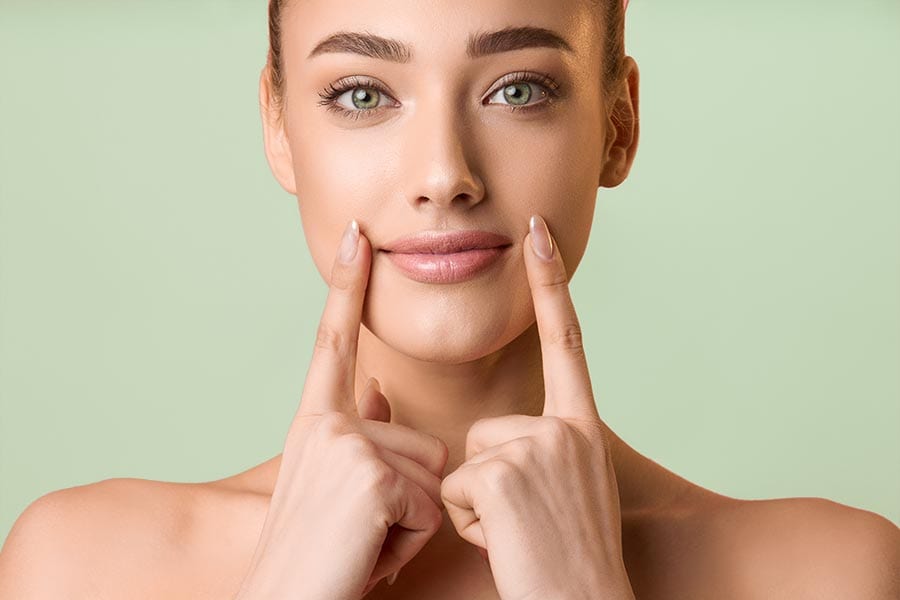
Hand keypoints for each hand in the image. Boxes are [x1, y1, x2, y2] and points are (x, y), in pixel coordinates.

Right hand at [234, 219, 448, 599]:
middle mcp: (325, 425)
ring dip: (410, 523)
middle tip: (363, 530)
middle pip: (424, 440)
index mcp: (314, 423)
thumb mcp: (333, 487)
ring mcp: (347, 447)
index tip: (358, 235)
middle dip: (410, 497)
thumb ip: (358, 429)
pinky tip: (371, 555)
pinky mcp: (371, 478)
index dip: (346, 287)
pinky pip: (429, 507)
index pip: (334, 341)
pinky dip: (410, 544)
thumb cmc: (317, 557)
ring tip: (365, 544)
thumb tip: (376, 383)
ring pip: (433, 475)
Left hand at [440, 215, 635, 599]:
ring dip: (478, 505)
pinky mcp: (503, 473)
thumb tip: (485, 435)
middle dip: (487, 479)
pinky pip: (456, 488)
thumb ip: (536, 450)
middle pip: (486, 428)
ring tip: (517, 535)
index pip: (564, 342)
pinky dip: (468, 524)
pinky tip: (505, 543)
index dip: (550, 286)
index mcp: (581, 429)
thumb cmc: (570, 558)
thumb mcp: (568, 490)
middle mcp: (565, 430)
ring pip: (467, 459)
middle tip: (526, 522)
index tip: (538, 233)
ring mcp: (537, 448)